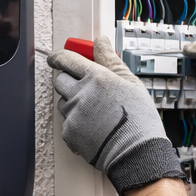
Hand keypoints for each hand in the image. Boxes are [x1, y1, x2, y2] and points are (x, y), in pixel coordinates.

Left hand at [48, 37, 185, 194]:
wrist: (136, 153)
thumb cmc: (138, 119)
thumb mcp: (131, 83)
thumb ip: (111, 60)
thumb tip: (101, 42)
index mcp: (96, 77)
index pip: (67, 59)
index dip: (60, 57)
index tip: (57, 59)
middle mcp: (80, 94)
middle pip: (60, 80)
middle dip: (69, 80)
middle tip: (84, 88)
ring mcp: (73, 114)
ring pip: (64, 102)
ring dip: (74, 103)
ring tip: (96, 113)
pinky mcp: (70, 133)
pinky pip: (67, 122)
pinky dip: (77, 123)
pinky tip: (95, 128)